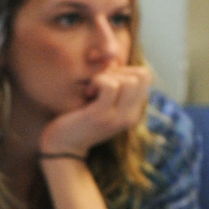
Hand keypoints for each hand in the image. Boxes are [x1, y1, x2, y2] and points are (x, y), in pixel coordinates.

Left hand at [37, 63, 152, 161]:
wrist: (62, 147)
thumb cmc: (79, 120)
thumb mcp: (103, 104)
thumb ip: (115, 89)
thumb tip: (115, 61)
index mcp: (133, 112)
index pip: (145, 76)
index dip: (126, 70)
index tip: (107, 81)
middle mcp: (130, 116)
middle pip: (142, 75)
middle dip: (119, 71)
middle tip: (100, 83)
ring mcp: (117, 117)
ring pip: (129, 80)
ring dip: (108, 77)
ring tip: (93, 89)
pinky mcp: (101, 115)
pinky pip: (110, 85)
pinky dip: (98, 80)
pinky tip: (88, 91)